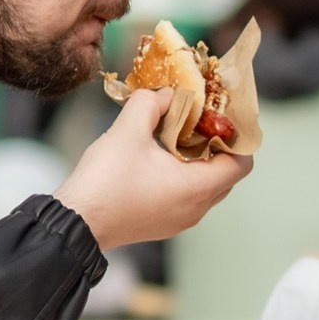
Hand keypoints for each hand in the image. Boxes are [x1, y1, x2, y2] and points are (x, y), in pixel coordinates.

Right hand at [53, 88, 251, 251]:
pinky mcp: (163, 224)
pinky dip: (183, 176)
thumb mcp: (128, 130)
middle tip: (198, 121)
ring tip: (176, 135)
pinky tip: (159, 157)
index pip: (242, 163)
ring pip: (206, 187)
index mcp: (197, 188)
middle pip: (226, 175)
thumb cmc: (105, 180)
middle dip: (217, 146)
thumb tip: (166, 94)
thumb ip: (151, 104)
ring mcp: (180, 221)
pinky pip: (187, 197)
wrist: (76, 222)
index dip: (237, 137)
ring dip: (198, 161)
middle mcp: (196, 209)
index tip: (220, 117)